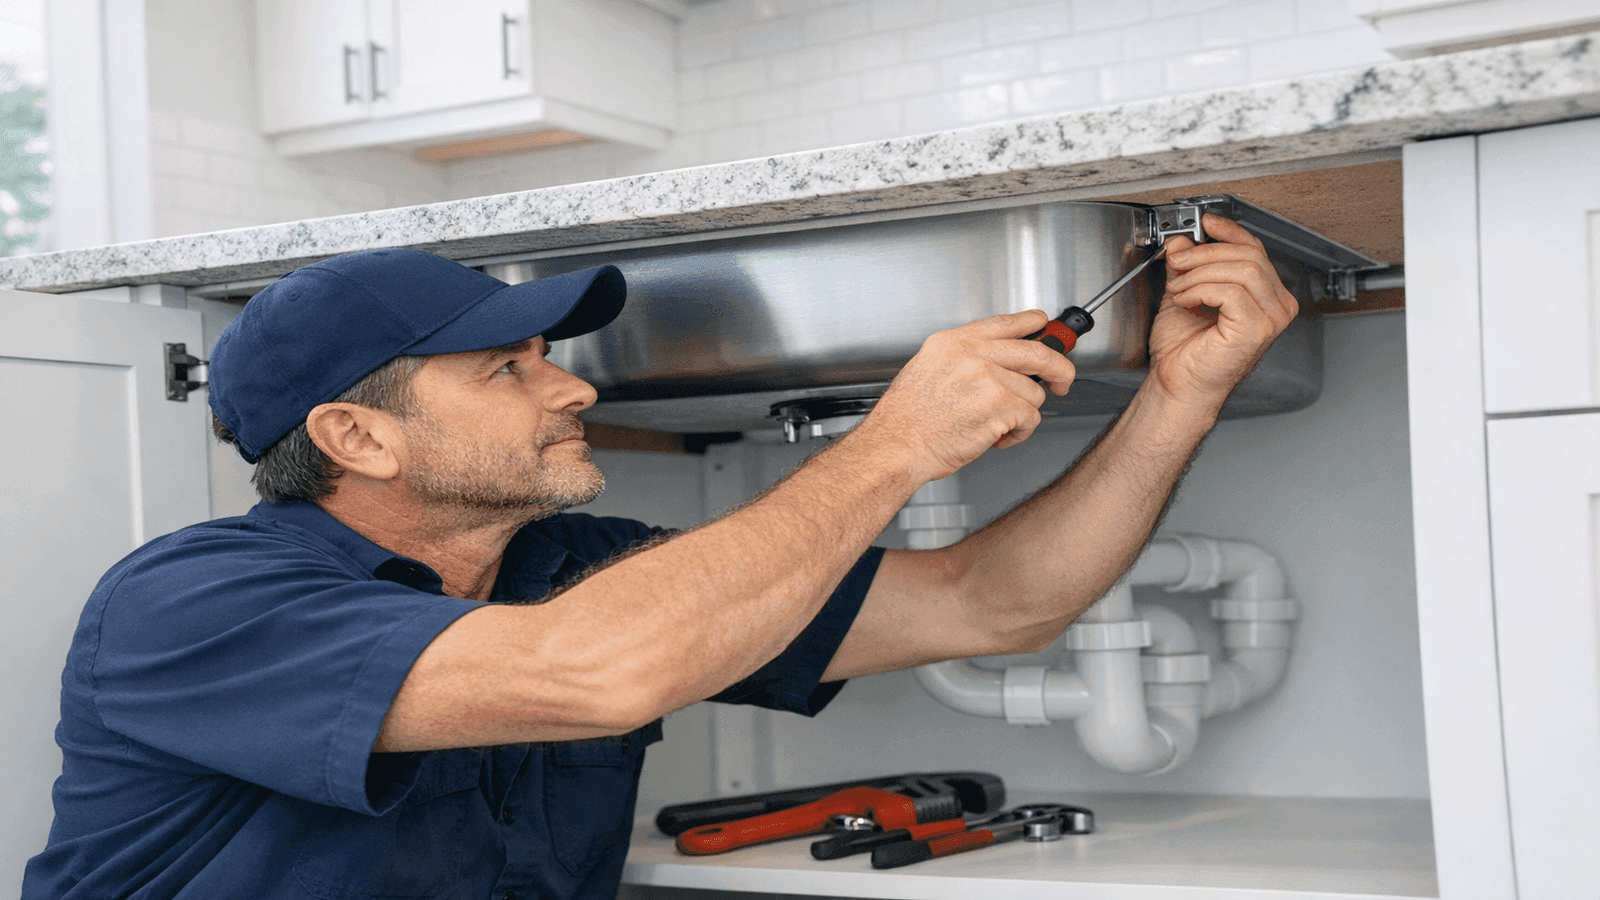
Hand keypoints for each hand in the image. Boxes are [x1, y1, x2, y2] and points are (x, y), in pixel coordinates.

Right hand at [848, 310, 1075, 483]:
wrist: (895, 447)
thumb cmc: (907, 421)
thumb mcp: (927, 371)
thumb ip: (963, 359)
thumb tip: (999, 363)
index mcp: (951, 343)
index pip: (1004, 323)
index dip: (1032, 323)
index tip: (1045, 325)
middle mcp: (971, 354)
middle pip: (1036, 351)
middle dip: (1059, 368)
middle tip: (1062, 380)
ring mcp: (987, 377)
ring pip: (1033, 393)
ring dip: (1021, 414)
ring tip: (996, 425)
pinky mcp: (1000, 404)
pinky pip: (1030, 418)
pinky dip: (1019, 434)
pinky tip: (996, 437)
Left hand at [1148, 213, 1298, 407]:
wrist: (1178, 385)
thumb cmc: (1185, 352)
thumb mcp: (1184, 293)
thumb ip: (1188, 266)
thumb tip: (1183, 240)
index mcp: (1265, 295)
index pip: (1254, 249)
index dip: (1229, 231)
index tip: (1205, 222)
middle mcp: (1276, 306)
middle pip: (1249, 254)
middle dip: (1206, 252)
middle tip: (1177, 262)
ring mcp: (1271, 318)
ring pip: (1242, 269)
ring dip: (1201, 272)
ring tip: (1179, 287)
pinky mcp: (1257, 328)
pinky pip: (1231, 290)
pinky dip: (1202, 289)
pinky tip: (1186, 301)